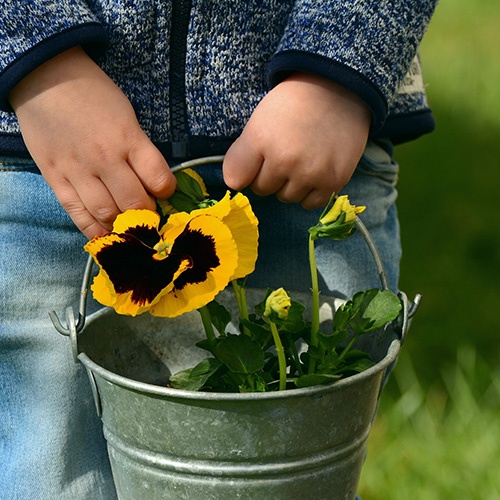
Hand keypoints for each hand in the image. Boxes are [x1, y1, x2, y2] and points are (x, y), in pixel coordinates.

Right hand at [9, 46, 175, 238]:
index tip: (164, 192)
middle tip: (148, 214)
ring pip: (107, 213)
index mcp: (128, 138)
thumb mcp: (127, 115)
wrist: (44, 78)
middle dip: (147, 214)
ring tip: (129, 225)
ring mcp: (77, 171)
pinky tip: (105, 235)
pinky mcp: (55, 178)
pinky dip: (93, 230)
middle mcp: (105, 158)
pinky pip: (77, 213)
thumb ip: (139, 149)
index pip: (159, 179)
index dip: (167, 191)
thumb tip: (152, 183)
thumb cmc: (93, 94)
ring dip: (123, 225)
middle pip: (135, 203)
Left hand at [223, 72, 370, 208]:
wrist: (339, 90)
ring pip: (286, 197)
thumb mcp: (259, 120)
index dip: (245, 170)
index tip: (256, 160)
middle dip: (270, 175)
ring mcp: (310, 173)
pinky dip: (310, 193)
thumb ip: (242, 154)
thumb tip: (237, 184)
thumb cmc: (294, 104)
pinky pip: (310, 203)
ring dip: (291, 184)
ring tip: (303, 159)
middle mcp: (284, 160)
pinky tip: (316, 172)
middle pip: (263, 189)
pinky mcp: (333, 181)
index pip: (235, 179)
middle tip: (286, 152)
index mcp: (260, 139)